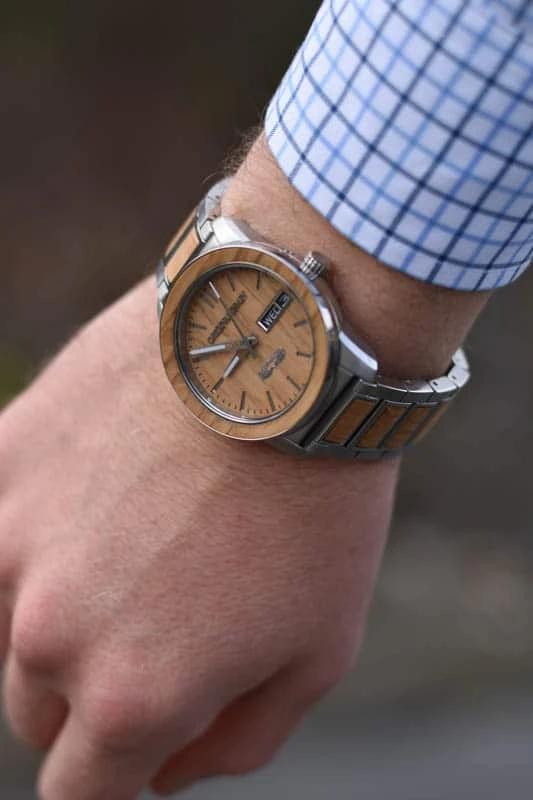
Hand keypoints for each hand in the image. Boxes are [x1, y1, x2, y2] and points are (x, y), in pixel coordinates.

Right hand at [0, 278, 398, 798]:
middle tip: (158, 620)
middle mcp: (52, 631)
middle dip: (91, 690)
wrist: (284, 354)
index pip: (76, 790)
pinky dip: (39, 530)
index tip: (136, 739)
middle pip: (36, 710)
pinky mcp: (6, 457)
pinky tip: (98, 490)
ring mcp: (14, 538)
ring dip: (60, 608)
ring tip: (138, 540)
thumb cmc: (317, 503)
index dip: (108, 775)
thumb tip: (167, 773)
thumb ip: (235, 742)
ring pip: (9, 623)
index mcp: (134, 695)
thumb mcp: (318, 649)